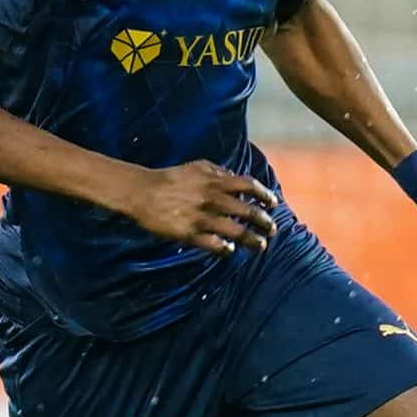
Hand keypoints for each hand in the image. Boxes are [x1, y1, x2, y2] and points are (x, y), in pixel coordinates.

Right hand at [126, 160, 277, 255]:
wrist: (143, 192)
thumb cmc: (172, 178)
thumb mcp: (197, 166)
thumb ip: (219, 172)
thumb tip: (238, 179)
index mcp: (215, 181)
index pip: (249, 186)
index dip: (265, 195)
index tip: (273, 204)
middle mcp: (212, 199)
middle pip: (247, 211)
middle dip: (264, 222)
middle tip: (272, 229)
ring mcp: (201, 217)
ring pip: (235, 231)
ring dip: (252, 240)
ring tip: (260, 245)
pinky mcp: (189, 234)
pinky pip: (214, 245)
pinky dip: (225, 249)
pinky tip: (230, 250)